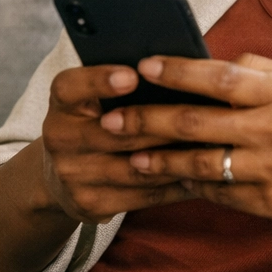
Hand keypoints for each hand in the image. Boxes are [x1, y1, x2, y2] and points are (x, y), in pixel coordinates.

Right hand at [38, 64, 196, 223]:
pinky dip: (176, 185)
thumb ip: (125, 83)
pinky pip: (144, 196)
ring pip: (136, 169)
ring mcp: (73, 176)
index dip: (99, 80)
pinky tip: (202, 175)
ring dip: (177, 158)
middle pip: (115, 133)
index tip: (133, 75)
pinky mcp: (91, 205)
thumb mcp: (94, 98)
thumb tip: (176, 67)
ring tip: (212, 146)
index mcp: (62, 103)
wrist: (59, 177)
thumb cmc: (94, 122)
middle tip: (203, 116)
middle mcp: (60, 139)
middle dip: (162, 126)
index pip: (71, 87)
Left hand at [104, 54, 271, 228]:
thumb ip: (262, 69)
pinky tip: (171, 181)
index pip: (219, 76)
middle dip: (147, 121)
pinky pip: (223, 194)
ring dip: (160, 162)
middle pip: (197, 124)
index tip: (143, 66)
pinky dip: (194, 186)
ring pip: (201, 165)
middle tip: (110, 120)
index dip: (177, 71)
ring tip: (130, 157)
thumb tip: (214, 60)